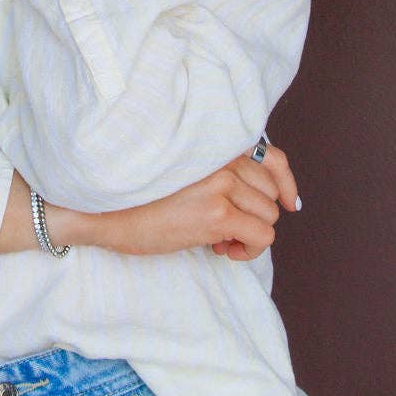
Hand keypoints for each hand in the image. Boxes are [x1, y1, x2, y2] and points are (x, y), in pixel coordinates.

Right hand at [99, 140, 300, 261]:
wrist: (106, 211)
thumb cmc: (140, 196)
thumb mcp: (185, 173)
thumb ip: (220, 174)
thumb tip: (260, 201)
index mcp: (216, 145)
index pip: (272, 157)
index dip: (285, 183)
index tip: (289, 203)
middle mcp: (223, 158)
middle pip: (271, 193)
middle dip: (255, 216)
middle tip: (225, 230)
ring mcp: (222, 183)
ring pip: (269, 216)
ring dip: (250, 234)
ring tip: (219, 239)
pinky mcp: (218, 212)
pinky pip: (262, 237)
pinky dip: (249, 250)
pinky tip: (222, 249)